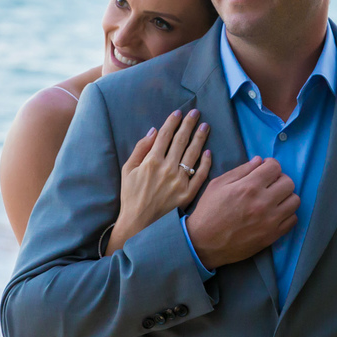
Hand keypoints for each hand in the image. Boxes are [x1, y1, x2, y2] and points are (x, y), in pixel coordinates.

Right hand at [105, 109, 210, 255]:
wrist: (138, 224)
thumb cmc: (130, 196)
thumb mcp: (127, 170)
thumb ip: (140, 149)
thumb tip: (154, 131)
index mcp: (151, 161)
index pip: (165, 135)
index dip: (172, 122)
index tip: (179, 112)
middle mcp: (167, 168)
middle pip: (181, 140)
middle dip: (189, 124)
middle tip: (196, 113)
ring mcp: (180, 181)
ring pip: (193, 154)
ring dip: (200, 138)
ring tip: (205, 126)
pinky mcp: (188, 193)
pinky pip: (200, 175)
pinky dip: (205, 163)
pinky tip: (208, 152)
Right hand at [184, 157, 298, 269]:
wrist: (204, 243)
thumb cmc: (208, 211)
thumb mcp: (217, 185)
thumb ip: (240, 171)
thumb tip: (259, 161)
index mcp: (248, 187)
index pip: (275, 167)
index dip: (270, 165)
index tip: (265, 169)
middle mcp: (263, 202)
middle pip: (288, 182)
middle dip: (279, 179)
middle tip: (269, 184)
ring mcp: (270, 220)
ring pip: (295, 200)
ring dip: (285, 196)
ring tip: (274, 199)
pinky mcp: (273, 235)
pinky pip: (293, 219)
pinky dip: (287, 214)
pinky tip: (275, 213)